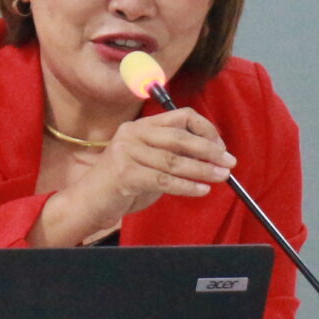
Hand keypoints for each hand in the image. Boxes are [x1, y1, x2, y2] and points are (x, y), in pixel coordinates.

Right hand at [37, 107, 234, 245]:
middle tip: (228, 162)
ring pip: (174, 160)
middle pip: (180, 137)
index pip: (181, 116)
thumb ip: (173, 155)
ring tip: (221, 177)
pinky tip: (201, 190)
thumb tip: (212, 156)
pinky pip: (164, 179)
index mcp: (140, 126)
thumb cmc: (123, 184)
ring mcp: (126, 152)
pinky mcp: (125, 173)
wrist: (89, 202)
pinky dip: (186, 186)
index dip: (205, 129)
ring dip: (203, 170)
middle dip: (209, 150)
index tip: (220, 146)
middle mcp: (132, 134)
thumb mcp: (149, 162)